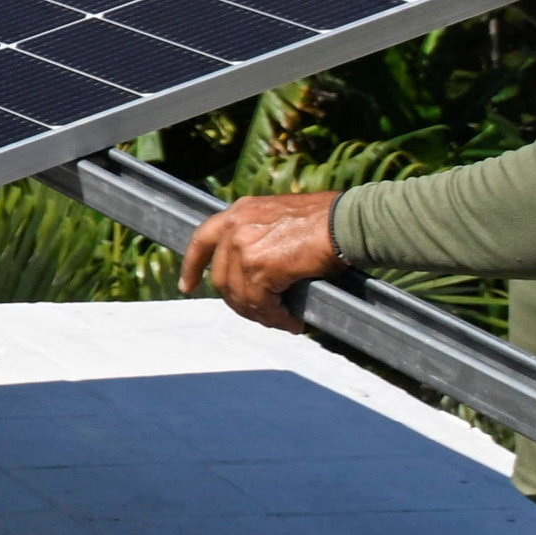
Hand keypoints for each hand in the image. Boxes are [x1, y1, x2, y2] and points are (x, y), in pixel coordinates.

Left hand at [179, 191, 344, 328]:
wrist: (348, 222)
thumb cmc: (329, 220)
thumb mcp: (281, 217)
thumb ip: (262, 236)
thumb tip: (259, 271)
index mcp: (239, 211)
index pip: (202, 239)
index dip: (191, 266)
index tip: (187, 287)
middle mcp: (236, 226)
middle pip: (220, 277)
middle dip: (238, 302)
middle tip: (261, 315)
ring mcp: (244, 246)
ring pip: (239, 295)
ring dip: (261, 314)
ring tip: (282, 322)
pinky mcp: (259, 267)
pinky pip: (260, 304)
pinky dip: (276, 318)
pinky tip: (291, 323)